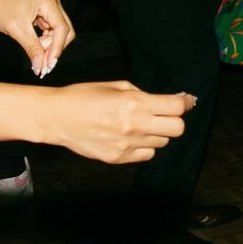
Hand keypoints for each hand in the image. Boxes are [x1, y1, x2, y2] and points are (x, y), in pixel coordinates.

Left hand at [0, 0, 74, 77]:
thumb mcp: (17, 30)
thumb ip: (32, 49)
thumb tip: (41, 67)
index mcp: (48, 1)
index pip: (62, 28)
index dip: (57, 48)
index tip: (49, 64)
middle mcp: (52, 2)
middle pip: (64, 31)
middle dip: (54, 47)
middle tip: (41, 62)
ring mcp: (49, 6)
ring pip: (58, 32)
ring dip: (49, 45)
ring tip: (35, 53)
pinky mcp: (44, 12)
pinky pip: (51, 30)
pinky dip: (45, 41)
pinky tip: (36, 46)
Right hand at [43, 81, 188, 164]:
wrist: (57, 118)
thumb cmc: (84, 96)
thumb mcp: (116, 85)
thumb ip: (142, 94)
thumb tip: (167, 101)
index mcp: (134, 103)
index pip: (176, 107)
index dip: (184, 103)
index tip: (185, 101)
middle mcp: (134, 125)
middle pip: (177, 129)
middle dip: (175, 120)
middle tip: (164, 114)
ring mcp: (127, 145)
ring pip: (162, 143)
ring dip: (157, 133)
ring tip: (139, 125)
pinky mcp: (119, 158)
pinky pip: (146, 155)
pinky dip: (144, 147)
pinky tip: (130, 137)